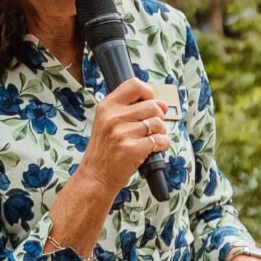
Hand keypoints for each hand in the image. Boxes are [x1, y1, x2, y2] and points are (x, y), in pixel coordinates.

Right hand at [78, 77, 172, 205]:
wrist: (97, 175)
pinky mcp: (132, 149)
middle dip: (158, 117)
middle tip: (150, 128)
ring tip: (148, 140)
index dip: (148, 93)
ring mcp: (122, 133)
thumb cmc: (106, 149)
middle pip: (152, 106)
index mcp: (107, 106)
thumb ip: (134, 110)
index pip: (134, 85)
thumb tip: (163, 104)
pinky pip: (160, 140)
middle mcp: (113, 117)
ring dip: (160, 133)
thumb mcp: (110, 123)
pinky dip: (162, 145)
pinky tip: (152, 149)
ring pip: (158, 124)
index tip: (148, 104)